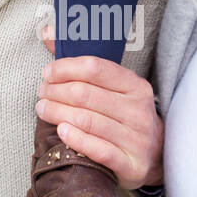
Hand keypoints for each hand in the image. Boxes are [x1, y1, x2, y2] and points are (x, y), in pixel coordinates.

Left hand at [36, 54, 162, 189]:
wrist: (155, 156)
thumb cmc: (124, 115)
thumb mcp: (113, 87)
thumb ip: (81, 63)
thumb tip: (47, 32)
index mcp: (135, 86)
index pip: (95, 68)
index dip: (65, 68)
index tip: (47, 73)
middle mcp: (139, 111)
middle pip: (86, 94)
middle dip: (56, 92)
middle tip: (41, 93)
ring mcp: (137, 139)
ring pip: (87, 120)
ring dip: (57, 113)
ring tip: (42, 109)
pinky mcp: (131, 164)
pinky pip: (98, 149)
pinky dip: (75, 138)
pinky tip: (60, 131)